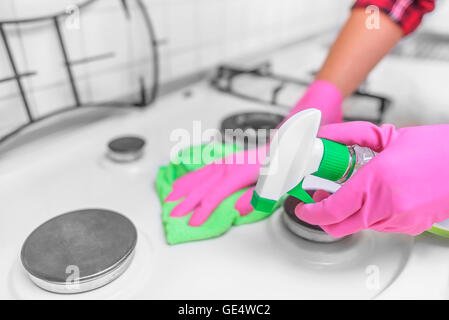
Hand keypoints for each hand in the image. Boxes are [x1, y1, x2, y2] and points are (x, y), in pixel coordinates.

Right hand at [166, 80, 343, 225]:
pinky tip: (184, 182)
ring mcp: (227, 160)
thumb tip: (237, 208)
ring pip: (200, 175)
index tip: (192, 222)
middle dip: (186, 201)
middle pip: (203, 185)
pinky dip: (192, 176)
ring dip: (184, 186)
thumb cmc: (285, 167)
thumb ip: (256, 198)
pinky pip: (204, 169)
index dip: (202, 210)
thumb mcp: (277, 186)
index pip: (216, 194)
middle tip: (172, 213)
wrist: (290, 148)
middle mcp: (230, 164)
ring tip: (170, 197)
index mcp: (241, 171)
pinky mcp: (227, 160)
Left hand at [295, 121, 448, 236]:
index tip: (302, 207)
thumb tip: (324, 137)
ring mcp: (398, 221)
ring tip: (356, 188)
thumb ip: (348, 136)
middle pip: (338, 226)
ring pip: (358, 224)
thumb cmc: (435, 150)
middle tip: (320, 199)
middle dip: (323, 216)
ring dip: (348, 211)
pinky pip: (378, 225)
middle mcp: (385, 206)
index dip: (309, 213)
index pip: (330, 210)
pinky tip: (377, 194)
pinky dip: (369, 212)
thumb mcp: (385, 136)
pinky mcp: (409, 228)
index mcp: (375, 182)